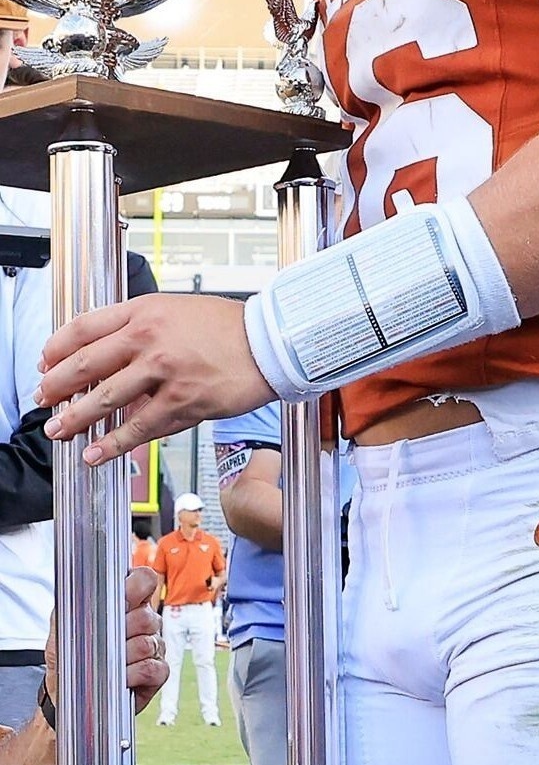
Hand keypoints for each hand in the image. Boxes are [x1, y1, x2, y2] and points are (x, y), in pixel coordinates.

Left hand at [40, 296, 270, 464]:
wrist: (269, 342)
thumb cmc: (228, 328)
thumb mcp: (175, 311)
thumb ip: (140, 328)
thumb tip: (110, 356)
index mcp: (143, 311)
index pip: (84, 327)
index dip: (57, 348)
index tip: (45, 363)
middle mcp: (148, 338)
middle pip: (85, 364)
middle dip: (57, 386)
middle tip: (42, 400)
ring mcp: (164, 371)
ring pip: (106, 399)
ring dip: (76, 419)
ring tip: (59, 431)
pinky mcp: (183, 402)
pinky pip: (139, 427)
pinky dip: (113, 443)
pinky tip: (96, 453)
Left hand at [43, 566, 167, 713]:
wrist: (71, 690)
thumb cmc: (70, 656)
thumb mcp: (64, 624)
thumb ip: (76, 602)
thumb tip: (84, 589)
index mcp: (127, 605)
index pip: (145, 580)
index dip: (136, 587)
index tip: (121, 600)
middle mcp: (145, 623)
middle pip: (146, 616)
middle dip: (122, 631)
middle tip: (103, 642)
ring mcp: (154, 647)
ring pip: (147, 644)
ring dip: (123, 656)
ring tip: (107, 663)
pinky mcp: (158, 672)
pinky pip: (152, 668)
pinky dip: (133, 674)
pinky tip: (120, 677)